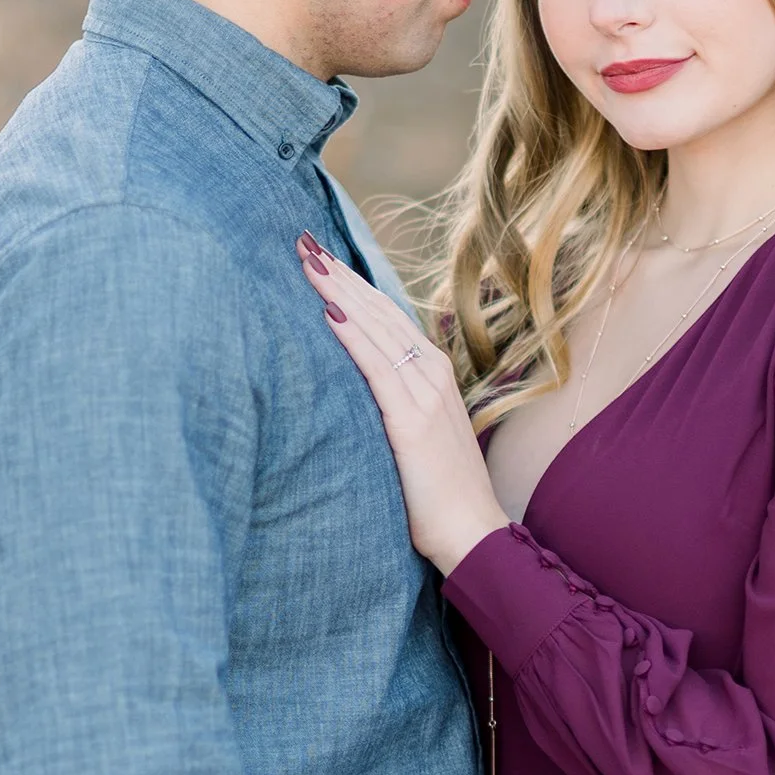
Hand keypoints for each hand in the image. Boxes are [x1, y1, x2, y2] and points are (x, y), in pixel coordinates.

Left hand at [297, 235, 508, 576]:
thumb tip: (355, 392)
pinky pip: (376, 367)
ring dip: (340, 292)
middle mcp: (430, 372)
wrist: (472, 532)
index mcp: (431, 373)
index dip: (352, 284)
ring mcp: (424, 392)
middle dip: (339, 275)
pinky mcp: (412, 418)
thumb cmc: (440, 494)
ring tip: (307, 262)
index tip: (320, 259)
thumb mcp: (417, 436)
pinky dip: (352, 336)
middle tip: (302, 241)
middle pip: (378, 310)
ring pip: (376, 328)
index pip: (385, 316)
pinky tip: (329, 313)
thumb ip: (394, 405)